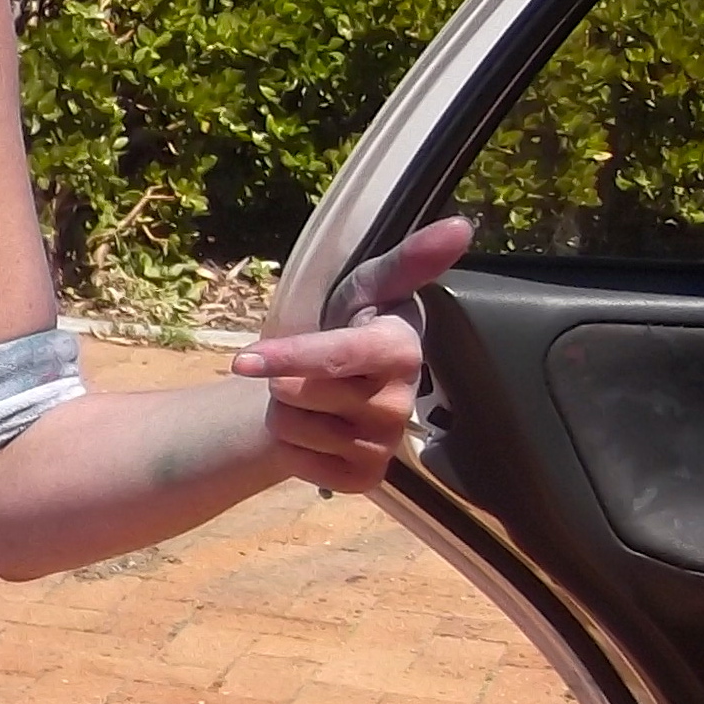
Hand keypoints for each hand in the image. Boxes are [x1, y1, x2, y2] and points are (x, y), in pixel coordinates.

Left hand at [232, 218, 471, 491]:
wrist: (336, 382)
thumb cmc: (353, 322)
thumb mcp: (370, 284)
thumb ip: (408, 259)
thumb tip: (461, 225)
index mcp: (402, 349)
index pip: (338, 356)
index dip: (289, 357)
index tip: (242, 360)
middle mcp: (401, 402)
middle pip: (299, 394)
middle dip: (282, 378)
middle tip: (306, 369)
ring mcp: (385, 444)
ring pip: (292, 429)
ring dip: (283, 413)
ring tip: (310, 399)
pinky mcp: (366, 477)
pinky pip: (300, 466)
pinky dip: (293, 449)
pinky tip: (316, 432)